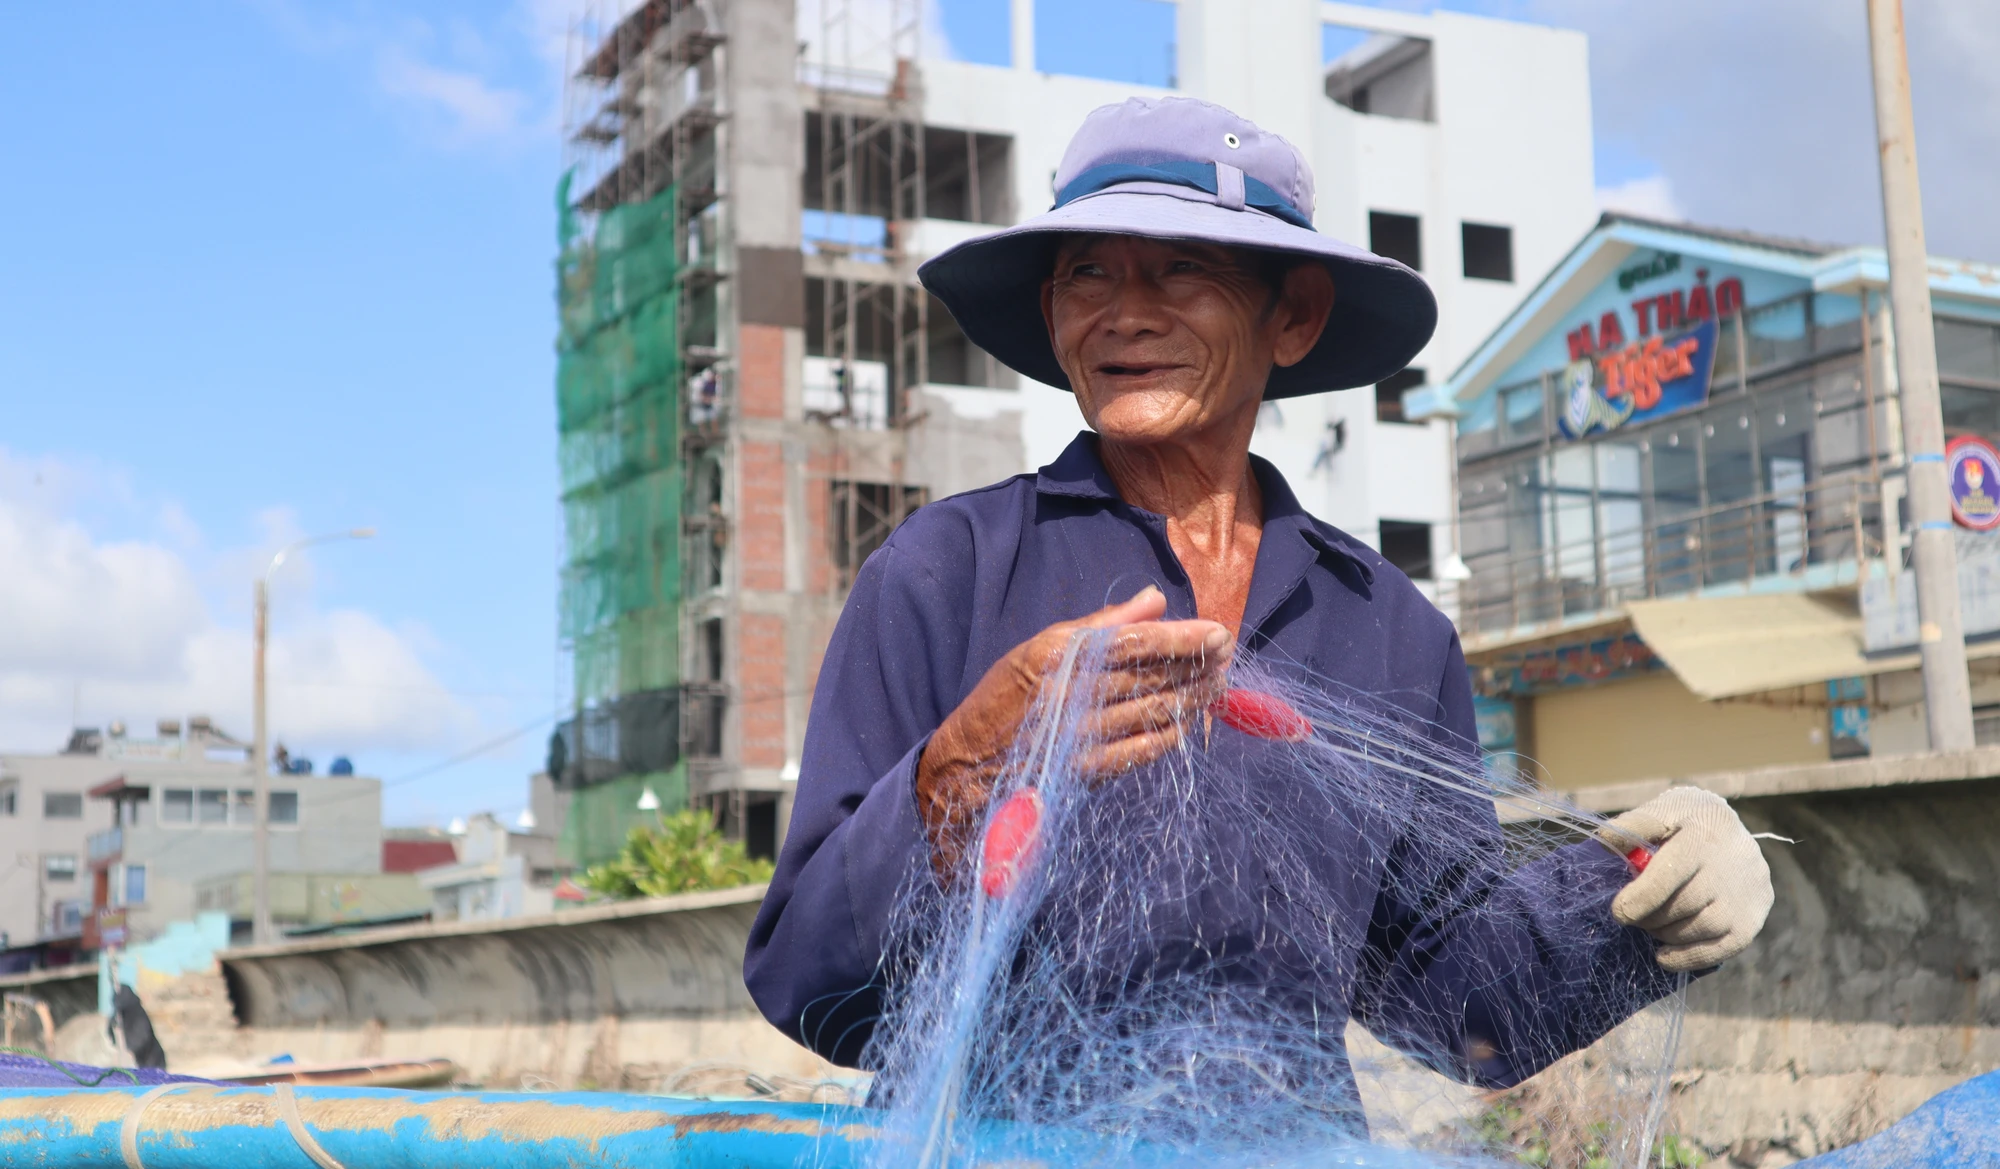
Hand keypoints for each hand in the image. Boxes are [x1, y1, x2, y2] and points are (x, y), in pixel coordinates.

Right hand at [915, 586, 1231, 873]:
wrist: (967, 766)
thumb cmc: (1005, 698)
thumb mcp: (1042, 646)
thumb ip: (1102, 623)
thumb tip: (1154, 598)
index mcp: (1063, 655)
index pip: (1139, 642)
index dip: (1184, 637)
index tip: (1218, 632)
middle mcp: (1074, 694)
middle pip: (1154, 676)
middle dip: (1199, 665)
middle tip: (1228, 655)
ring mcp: (1083, 736)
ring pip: (1155, 711)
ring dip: (1193, 698)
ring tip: (1218, 684)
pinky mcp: (1088, 771)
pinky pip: (1142, 751)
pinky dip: (1169, 736)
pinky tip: (1188, 725)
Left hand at [1598, 787, 1772, 971]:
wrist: (1733, 832)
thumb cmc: (1686, 821)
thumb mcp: (1662, 810)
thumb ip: (1634, 824)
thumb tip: (1604, 840)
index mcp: (1704, 834)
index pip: (1674, 871)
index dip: (1643, 897)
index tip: (1619, 911)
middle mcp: (1734, 865)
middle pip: (1687, 903)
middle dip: (1651, 917)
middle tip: (1631, 917)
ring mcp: (1749, 896)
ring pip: (1704, 928)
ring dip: (1667, 934)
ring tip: (1650, 926)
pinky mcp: (1752, 921)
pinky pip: (1723, 950)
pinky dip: (1689, 958)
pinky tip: (1664, 955)